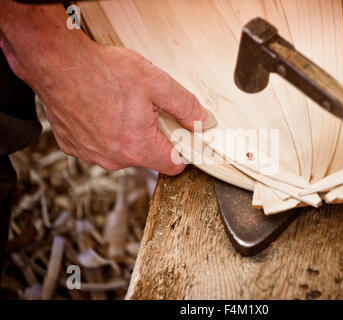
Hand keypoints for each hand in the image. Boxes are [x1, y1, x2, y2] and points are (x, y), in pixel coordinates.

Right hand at [0, 2, 215, 174]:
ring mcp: (92, 155)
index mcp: (139, 147)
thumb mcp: (157, 83)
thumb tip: (203, 122)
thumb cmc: (102, 71)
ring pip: (122, 150)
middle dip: (152, 135)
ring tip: (118, 105)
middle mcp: (115, 159)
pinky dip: (104, 131)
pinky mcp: (74, 146)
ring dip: (126, 133)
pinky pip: (99, 145)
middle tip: (145, 108)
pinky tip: (100, 109)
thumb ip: (186, 106)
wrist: (56, 62)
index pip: (175, 165)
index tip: (181, 135)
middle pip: (148, 155)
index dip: (182, 149)